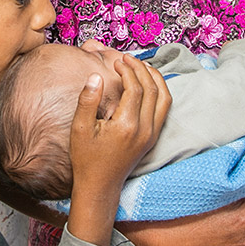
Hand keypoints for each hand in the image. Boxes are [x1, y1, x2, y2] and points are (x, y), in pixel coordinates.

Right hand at [65, 54, 170, 245]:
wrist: (100, 186)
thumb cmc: (87, 158)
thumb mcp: (80, 129)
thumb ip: (87, 100)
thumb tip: (95, 76)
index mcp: (127, 125)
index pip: (136, 88)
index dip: (127, 70)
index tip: (116, 62)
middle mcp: (145, 129)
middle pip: (153, 89)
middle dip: (142, 69)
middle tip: (128, 59)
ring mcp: (152, 134)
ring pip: (164, 98)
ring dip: (155, 78)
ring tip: (141, 66)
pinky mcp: (153, 138)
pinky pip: (164, 108)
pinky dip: (160, 91)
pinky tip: (148, 84)